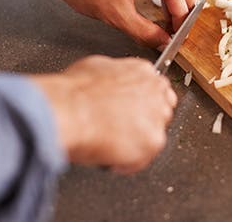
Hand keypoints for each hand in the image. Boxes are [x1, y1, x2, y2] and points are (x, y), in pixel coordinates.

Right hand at [32, 55, 176, 173]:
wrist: (70, 111)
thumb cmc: (74, 92)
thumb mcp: (94, 68)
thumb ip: (113, 76)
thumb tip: (108, 83)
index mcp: (142, 71)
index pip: (156, 89)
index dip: (142, 104)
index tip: (132, 112)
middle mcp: (155, 92)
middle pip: (161, 111)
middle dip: (143, 123)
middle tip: (120, 130)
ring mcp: (157, 117)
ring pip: (153, 136)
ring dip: (135, 143)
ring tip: (110, 144)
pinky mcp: (153, 141)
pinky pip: (142, 159)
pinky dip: (126, 163)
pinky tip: (109, 155)